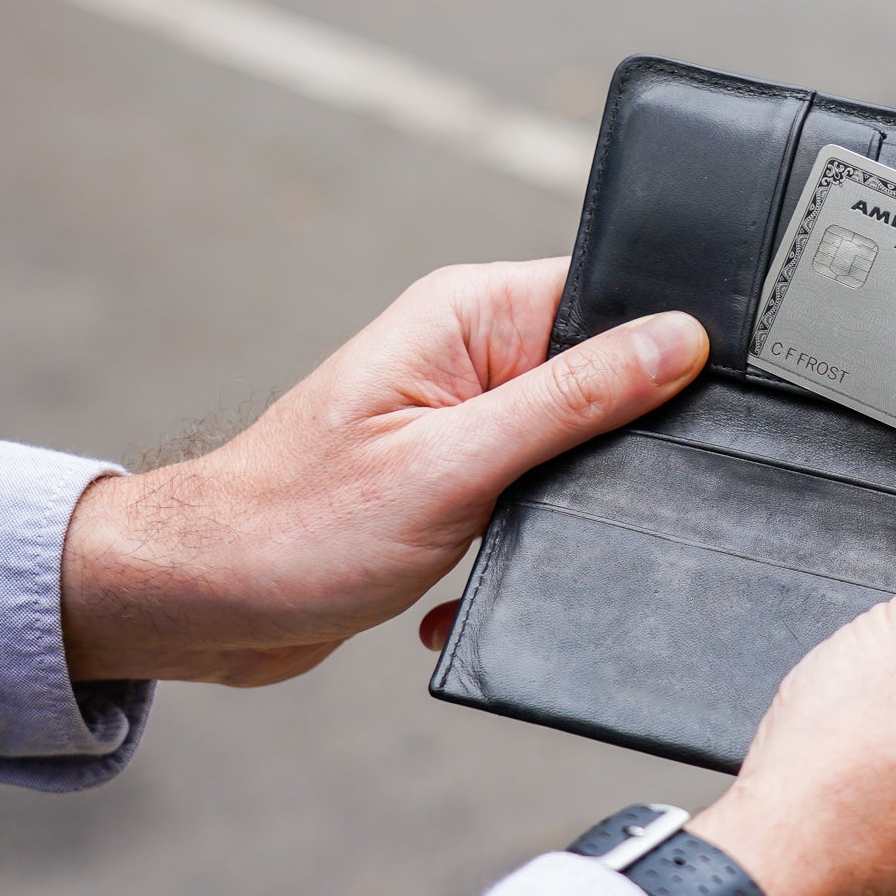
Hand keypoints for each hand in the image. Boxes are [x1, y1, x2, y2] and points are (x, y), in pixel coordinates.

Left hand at [60, 258, 708, 685]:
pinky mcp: (459, 473)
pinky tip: (469, 578)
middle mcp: (468, 353)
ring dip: (556, 506)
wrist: (204, 603)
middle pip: (602, 377)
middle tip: (571, 492)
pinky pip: (532, 494)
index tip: (691, 401)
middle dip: (609, 447)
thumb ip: (575, 400)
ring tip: (502, 537)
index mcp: (468, 315)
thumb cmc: (299, 526)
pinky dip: (518, 542)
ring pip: (573, 448)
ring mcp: (464, 415)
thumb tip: (677, 341)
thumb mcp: (458, 464)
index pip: (604, 293)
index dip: (659, 342)